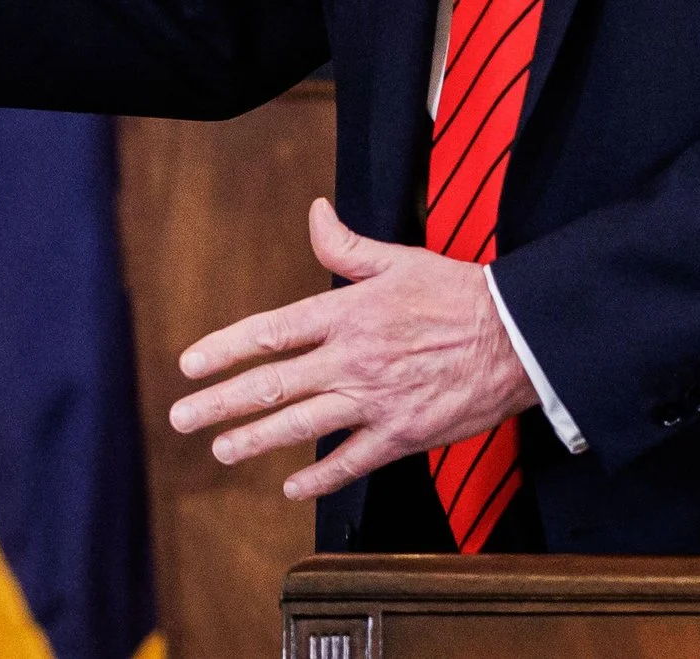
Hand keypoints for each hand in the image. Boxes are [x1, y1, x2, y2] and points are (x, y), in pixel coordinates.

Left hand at [169, 199, 538, 499]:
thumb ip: (347, 244)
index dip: (225, 348)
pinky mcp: (403, 433)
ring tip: (222, 450)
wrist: (517, 336)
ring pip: (302, 424)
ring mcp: (376, 399)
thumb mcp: (400, 259)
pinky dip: (319, 478)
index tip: (190, 364)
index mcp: (348, 312)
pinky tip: (292, 487)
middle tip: (182, 417)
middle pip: (274, 383)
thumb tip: (314, 211)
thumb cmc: (459, 293)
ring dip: (256, 439)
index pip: (272, 331)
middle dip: (221, 402)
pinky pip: (352, 461)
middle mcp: (353, 357)